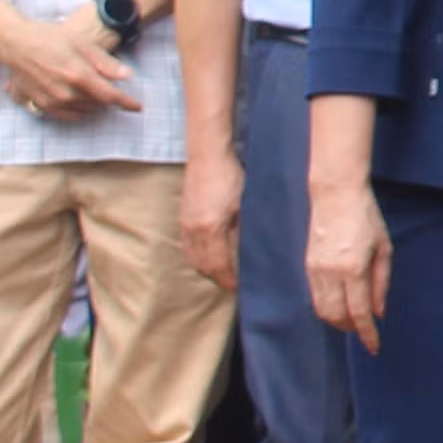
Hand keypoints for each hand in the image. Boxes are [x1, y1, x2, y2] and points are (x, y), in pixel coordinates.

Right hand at [0, 7, 137, 119]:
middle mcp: (66, 92)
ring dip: (95, 106)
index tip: (138, 107)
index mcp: (79, 75)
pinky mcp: (40, 105)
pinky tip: (82, 103)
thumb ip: (105, 61)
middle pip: (98, 105)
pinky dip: (79, 112)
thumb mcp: (81, 42)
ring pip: (84, 112)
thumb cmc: (49, 37)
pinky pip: (66, 116)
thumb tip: (128, 75)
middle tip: (114, 90)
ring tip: (98, 94)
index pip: (110, 96)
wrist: (14, 43)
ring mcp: (52, 101)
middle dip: (110, 100)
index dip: (126, 102)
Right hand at [179, 149, 240, 291]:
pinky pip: (188, 247)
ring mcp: (184, 224)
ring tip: (225, 275)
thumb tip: (259, 250)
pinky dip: (199, 257)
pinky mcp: (183, 218)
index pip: (218, 267)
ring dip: (208, 269)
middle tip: (236, 286)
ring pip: (193, 258)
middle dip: (219, 279)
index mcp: (210, 228)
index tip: (243, 289)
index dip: (230, 281)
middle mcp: (193, 230)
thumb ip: (248, 228)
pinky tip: (211, 256)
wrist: (207, 153)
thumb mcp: (246, 203)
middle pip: (203, 267)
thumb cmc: (231, 175)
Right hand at [306, 179, 393, 350]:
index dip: (367, 333)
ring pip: (322, 310)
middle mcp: (331, 272)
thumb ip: (381, 283)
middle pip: (337, 316)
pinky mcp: (308, 266)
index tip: (374, 347)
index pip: (359, 312)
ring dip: (338, 321)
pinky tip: (340, 306)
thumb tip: (379, 313)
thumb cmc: (366, 218)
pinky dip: (327, 308)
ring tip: (354, 321)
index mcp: (353, 268)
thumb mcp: (384, 248)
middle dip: (351, 329)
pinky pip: (315, 297)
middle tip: (366, 332)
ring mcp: (315, 269)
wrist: (335, 195)